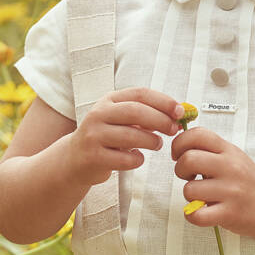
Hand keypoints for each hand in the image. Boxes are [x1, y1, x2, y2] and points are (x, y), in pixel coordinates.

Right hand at [69, 88, 183, 185]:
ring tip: (157, 144)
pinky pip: (125, 159)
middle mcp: (98, 114)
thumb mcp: (120, 119)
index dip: (163, 101)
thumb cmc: (106, 138)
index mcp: (109, 100)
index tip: (180, 111)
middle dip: (161, 120)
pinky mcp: (93, 157)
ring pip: (131, 136)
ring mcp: (94, 135)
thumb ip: (145, 114)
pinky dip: (138, 160)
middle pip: (136, 111)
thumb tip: (177, 114)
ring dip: (152, 141)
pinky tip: (137, 158)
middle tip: (174, 130)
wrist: (74, 159)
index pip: (140, 94)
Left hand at [171, 126, 254, 236]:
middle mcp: (231, 167)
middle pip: (188, 159)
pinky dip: (192, 215)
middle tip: (189, 177)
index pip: (197, 134)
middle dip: (180, 170)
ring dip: (190, 195)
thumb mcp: (235, 157)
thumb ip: (211, 150)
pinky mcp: (229, 213)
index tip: (179, 155)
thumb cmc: (249, 182)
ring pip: (190, 189)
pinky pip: (196, 214)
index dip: (179, 143)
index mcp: (229, 151)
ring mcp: (231, 191)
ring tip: (202, 196)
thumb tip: (181, 145)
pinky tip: (201, 212)